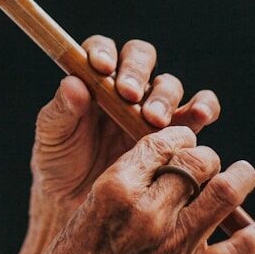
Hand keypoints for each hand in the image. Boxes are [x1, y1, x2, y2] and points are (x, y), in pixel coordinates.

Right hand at [29, 126, 254, 253]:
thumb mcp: (91, 206)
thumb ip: (130, 183)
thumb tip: (169, 164)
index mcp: (117, 188)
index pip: (162, 143)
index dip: (179, 136)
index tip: (185, 140)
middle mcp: (149, 210)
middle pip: (197, 162)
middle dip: (206, 156)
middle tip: (207, 163)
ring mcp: (174, 243)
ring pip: (225, 193)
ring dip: (240, 178)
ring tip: (243, 174)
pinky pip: (237, 249)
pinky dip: (254, 235)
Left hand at [31, 37, 219, 209]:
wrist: (81, 204)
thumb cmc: (60, 164)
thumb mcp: (51, 138)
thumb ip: (60, 111)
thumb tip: (73, 83)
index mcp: (92, 79)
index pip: (102, 49)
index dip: (103, 52)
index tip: (101, 68)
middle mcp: (126, 87)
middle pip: (140, 58)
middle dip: (136, 72)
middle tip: (130, 97)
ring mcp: (153, 107)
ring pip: (168, 84)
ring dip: (164, 97)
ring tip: (154, 121)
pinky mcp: (178, 132)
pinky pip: (199, 109)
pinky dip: (203, 107)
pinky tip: (200, 115)